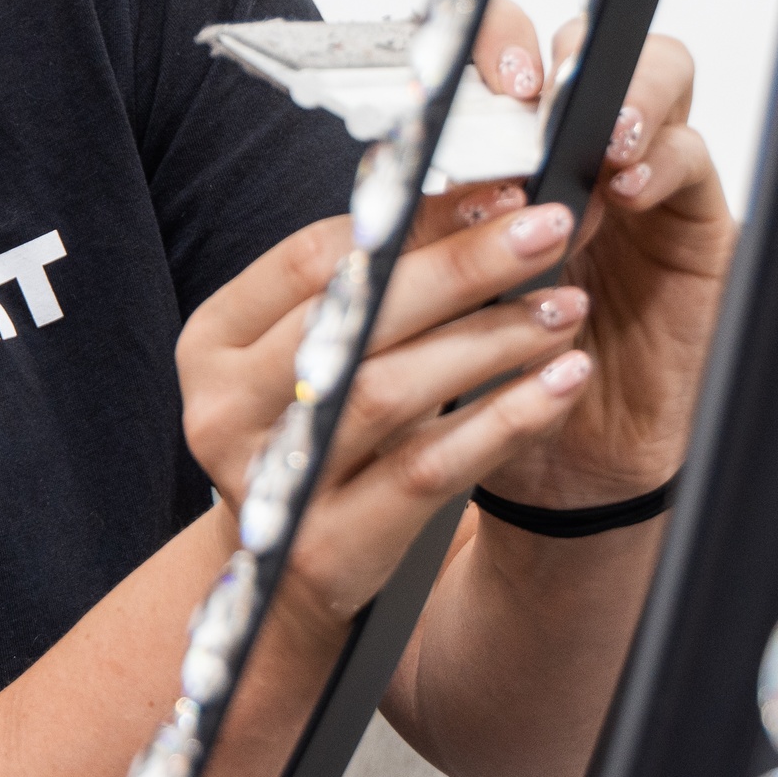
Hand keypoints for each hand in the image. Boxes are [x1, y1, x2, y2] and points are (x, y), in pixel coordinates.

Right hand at [178, 198, 602, 625]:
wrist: (285, 582)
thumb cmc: (319, 440)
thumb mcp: (328, 356)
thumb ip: (380, 281)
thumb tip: (480, 196)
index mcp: (214, 342)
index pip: (311, 258)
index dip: (409, 221)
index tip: (497, 194)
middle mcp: (223, 410)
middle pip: (352, 319)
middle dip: (463, 267)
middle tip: (547, 230)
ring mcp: (270, 483)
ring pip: (391, 390)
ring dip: (492, 339)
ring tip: (563, 307)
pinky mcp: (328, 546)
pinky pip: (429, 469)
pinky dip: (504, 420)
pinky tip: (559, 384)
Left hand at [425, 2, 734, 512]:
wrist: (560, 466)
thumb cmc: (496, 374)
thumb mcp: (443, 296)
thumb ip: (431, 228)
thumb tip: (399, 164)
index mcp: (511, 154)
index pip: (509, 55)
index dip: (490, 45)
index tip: (460, 79)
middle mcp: (581, 153)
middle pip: (590, 46)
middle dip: (560, 53)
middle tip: (528, 92)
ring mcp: (645, 180)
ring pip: (660, 78)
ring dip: (626, 96)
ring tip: (597, 138)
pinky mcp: (694, 225)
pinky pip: (693, 161)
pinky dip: (663, 160)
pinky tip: (629, 190)